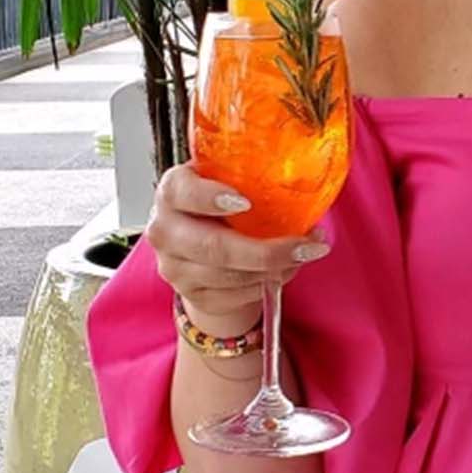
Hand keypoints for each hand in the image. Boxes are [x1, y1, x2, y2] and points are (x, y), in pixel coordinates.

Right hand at [145, 163, 329, 332]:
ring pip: (230, 276)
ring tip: (303, 254)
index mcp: (172, 190)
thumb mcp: (229, 181)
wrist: (202, 246)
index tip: (246, 202)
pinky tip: (284, 269)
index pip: (182, 193)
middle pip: (213, 247)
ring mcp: (174, 267)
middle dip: (266, 251)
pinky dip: (267, 284)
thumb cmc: (222, 206)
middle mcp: (164, 229)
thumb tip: (307, 178)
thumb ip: (251, 177)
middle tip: (306, 246)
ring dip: (275, 269)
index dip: (211, 197)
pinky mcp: (192, 295)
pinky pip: (236, 295)